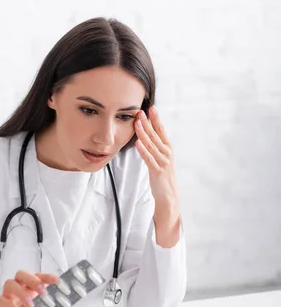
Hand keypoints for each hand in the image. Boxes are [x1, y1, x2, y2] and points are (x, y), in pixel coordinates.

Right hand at [0, 270, 73, 306]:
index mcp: (30, 289)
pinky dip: (9, 304)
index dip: (47, 276)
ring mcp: (7, 296)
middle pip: (21, 274)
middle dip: (33, 280)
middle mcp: (18, 289)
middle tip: (42, 291)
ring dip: (21, 292)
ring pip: (9, 284)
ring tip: (30, 304)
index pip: (38, 277)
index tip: (57, 280)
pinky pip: (0, 299)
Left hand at [134, 106, 180, 245]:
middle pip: (157, 135)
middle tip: (142, 110)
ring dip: (144, 133)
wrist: (169, 198)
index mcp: (168, 150)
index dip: (157, 119)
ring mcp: (163, 163)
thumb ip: (155, 149)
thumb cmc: (163, 179)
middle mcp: (167, 154)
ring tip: (138, 122)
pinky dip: (143, 151)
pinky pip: (149, 159)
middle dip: (149, 123)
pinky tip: (138, 143)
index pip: (162, 132)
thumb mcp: (160, 161)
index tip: (152, 108)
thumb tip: (147, 137)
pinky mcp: (157, 172)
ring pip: (152, 145)